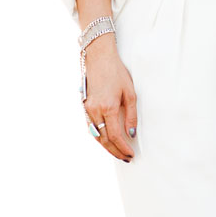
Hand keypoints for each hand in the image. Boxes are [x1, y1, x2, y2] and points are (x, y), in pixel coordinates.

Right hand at [82, 36, 136, 162]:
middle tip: (125, 158)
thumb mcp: (130, 93)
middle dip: (115, 151)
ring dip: (106, 147)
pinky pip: (91, 128)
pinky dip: (99, 137)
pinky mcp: (84, 107)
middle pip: (104, 140)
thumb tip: (131, 135)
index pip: (115, 136)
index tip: (130, 154)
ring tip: (117, 153)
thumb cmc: (117, 73)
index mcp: (108, 107)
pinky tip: (106, 141)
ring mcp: (87, 109)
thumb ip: (131, 116)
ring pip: (96, 136)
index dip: (123, 148)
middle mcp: (95, 111)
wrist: (99, 58)